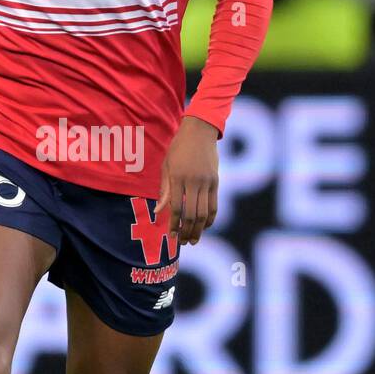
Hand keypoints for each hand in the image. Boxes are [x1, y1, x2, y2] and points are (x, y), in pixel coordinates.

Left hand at [154, 115, 218, 244]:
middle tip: (183, 242)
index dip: (174, 225)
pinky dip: (210, 219)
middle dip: (187, 231)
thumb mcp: (166, 166)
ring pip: (205, 213)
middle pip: (192, 214)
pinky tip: (205, 227)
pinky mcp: (216, 182)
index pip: (176, 208)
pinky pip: (214, 205)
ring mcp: (207, 182)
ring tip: (194, 240)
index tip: (171, 236)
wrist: (200, 131)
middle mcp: (194, 181)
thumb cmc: (178, 148)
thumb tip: (158, 212)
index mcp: (178, 177)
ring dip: (199, 229)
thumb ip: (164, 191)